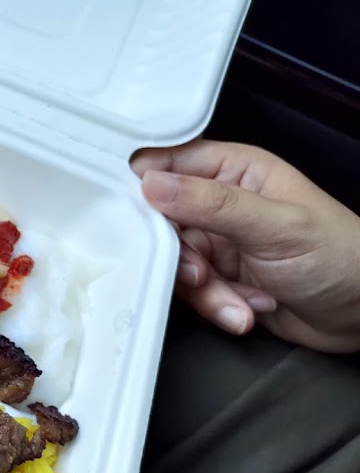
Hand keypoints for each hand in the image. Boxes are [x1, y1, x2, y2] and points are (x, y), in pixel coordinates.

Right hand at [132, 139, 359, 352]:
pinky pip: (191, 291)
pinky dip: (216, 306)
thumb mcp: (276, 226)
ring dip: (204, 290)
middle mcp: (221, 202)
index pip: (170, 163)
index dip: (145, 185)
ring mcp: (218, 242)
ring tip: (239, 302)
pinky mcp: (218, 278)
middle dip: (178, 255)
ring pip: (175, 262)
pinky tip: (249, 310)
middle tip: (201, 274)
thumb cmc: (341, 258)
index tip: (134, 216)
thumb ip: (212, 204)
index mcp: (236, 170)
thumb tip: (153, 183)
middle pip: (162, 220)